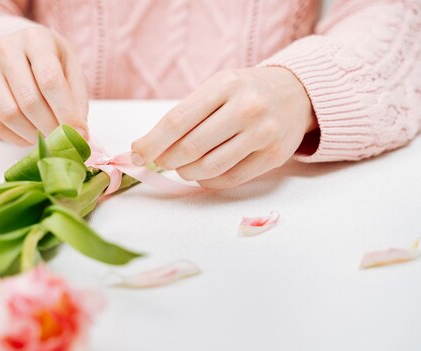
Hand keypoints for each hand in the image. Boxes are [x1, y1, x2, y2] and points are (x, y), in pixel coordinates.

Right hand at [0, 26, 88, 145]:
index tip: (78, 133)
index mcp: (36, 39)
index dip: (65, 112)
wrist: (20, 51)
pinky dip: (16, 138)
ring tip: (48, 138)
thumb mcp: (72, 72)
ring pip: (8, 114)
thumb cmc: (52, 63)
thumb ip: (77, 102)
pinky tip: (30, 136)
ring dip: (32, 135)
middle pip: (28, 100)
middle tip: (63, 140)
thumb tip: (79, 135)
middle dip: (49, 127)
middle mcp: (6, 48)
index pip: (50, 80)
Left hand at [131, 67, 317, 188]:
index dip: (152, 143)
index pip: (177, 121)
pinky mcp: (274, 156)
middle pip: (190, 148)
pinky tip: (204, 173)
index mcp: (224, 85)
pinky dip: (208, 181)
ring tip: (183, 166)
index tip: (137, 154)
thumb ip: (185, 115)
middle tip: (161, 162)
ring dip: (186, 172)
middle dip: (167, 160)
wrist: (296, 92)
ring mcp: (263, 133)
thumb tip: (145, 149)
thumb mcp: (216, 89)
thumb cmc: (244, 92)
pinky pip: (230, 179)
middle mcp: (246, 107)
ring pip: (209, 168)